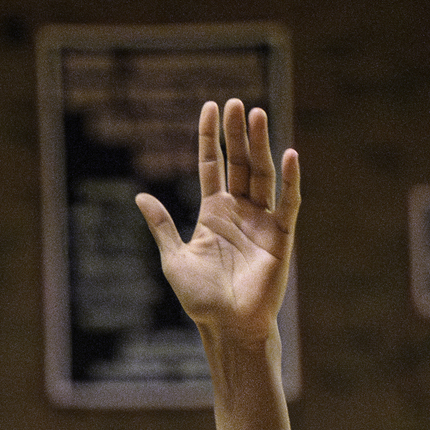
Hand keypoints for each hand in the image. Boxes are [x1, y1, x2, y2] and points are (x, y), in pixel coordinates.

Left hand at [136, 99, 300, 346]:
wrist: (227, 325)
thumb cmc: (200, 299)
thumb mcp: (174, 258)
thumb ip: (162, 226)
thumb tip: (140, 196)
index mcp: (214, 213)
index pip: (213, 166)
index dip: (211, 138)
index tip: (210, 108)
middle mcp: (240, 211)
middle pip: (240, 163)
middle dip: (237, 134)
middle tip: (235, 104)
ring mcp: (262, 220)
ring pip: (263, 174)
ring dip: (260, 145)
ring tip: (256, 115)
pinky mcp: (281, 235)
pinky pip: (288, 202)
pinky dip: (289, 180)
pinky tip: (287, 155)